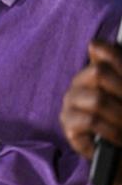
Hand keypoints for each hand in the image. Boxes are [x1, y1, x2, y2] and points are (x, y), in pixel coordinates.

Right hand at [59, 40, 121, 159]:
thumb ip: (119, 72)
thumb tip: (96, 46)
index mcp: (95, 72)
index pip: (101, 51)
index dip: (117, 58)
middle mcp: (79, 84)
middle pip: (98, 73)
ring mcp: (71, 104)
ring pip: (97, 100)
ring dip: (120, 116)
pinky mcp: (68, 125)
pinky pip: (91, 121)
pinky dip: (111, 131)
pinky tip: (119, 139)